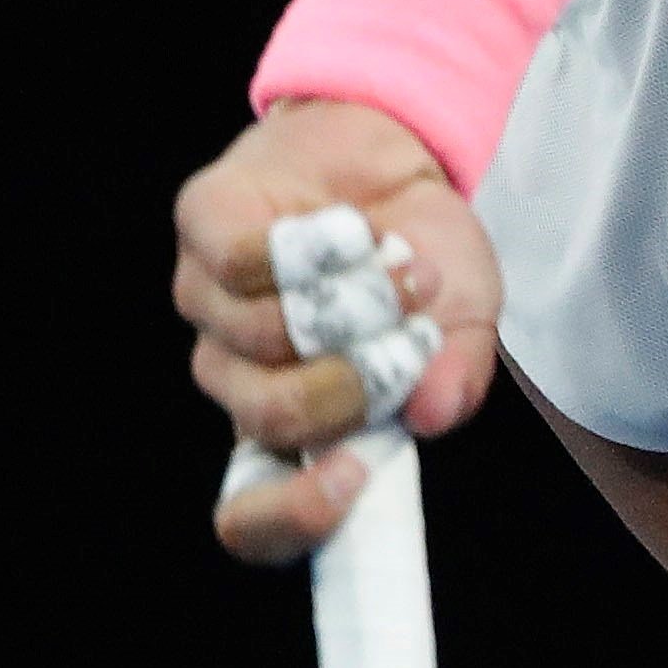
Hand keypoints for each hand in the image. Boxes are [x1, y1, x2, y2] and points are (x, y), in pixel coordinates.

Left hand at [170, 98, 503, 565]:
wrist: (394, 149)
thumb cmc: (422, 251)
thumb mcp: (466, 318)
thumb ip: (457, 372)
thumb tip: (435, 411)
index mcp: (294, 425)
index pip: (249, 517)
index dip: (292, 517)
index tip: (358, 477)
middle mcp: (240, 377)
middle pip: (270, 419)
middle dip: (355, 383)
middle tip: (411, 341)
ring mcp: (209, 305)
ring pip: (262, 336)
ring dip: (357, 300)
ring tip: (405, 270)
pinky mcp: (201, 230)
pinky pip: (242, 261)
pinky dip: (317, 247)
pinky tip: (354, 231)